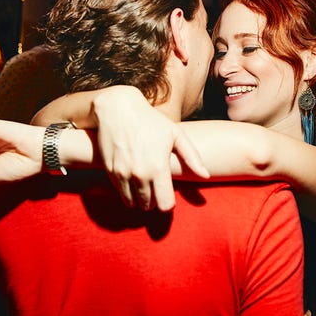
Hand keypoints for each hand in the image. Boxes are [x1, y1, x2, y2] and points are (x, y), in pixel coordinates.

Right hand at [92, 86, 208, 211]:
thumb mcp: (175, 135)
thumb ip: (192, 157)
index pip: (165, 204)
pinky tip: (132, 180)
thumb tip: (206, 176)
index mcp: (158, 168)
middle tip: (156, 190)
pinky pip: (120, 193)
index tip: (168, 196)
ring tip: (144, 188)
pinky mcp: (110, 171)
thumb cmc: (151, 121)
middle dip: (154, 202)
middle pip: (148, 206)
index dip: (168, 204)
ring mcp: (122, 174)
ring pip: (132, 203)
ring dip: (139, 199)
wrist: (118, 109)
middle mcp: (139, 174)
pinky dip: (126, 191)